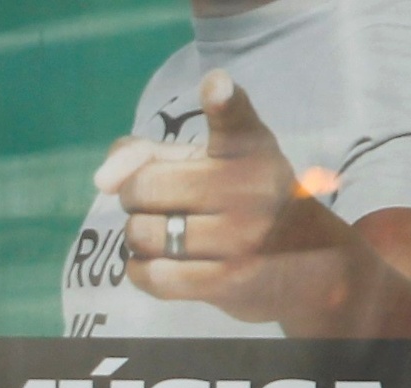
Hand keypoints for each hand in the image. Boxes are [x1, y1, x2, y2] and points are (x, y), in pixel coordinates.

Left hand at [96, 70, 356, 329]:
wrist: (307, 262)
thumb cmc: (241, 201)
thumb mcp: (211, 161)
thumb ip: (145, 153)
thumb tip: (103, 180)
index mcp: (246, 150)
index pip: (232, 119)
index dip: (222, 100)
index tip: (215, 84)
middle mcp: (248, 188)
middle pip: (141, 188)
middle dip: (137, 198)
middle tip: (163, 204)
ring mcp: (240, 237)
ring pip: (140, 234)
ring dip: (139, 237)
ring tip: (166, 234)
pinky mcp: (226, 280)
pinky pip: (149, 274)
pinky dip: (140, 269)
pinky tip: (160, 261)